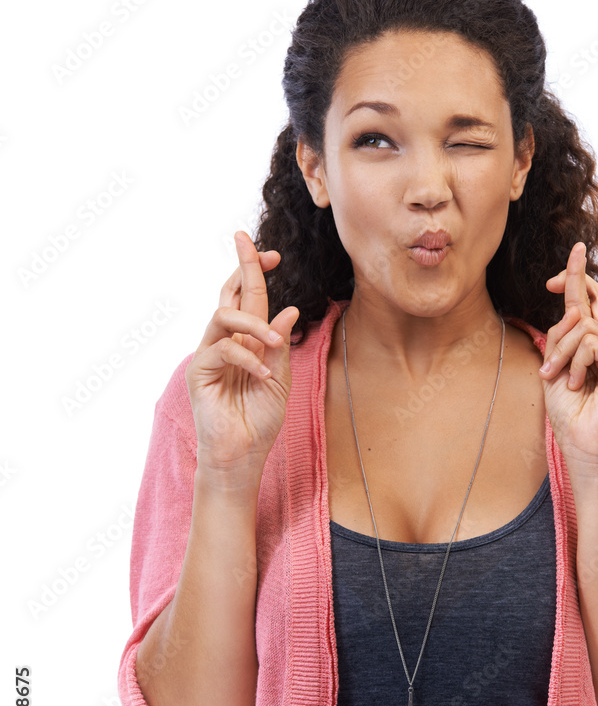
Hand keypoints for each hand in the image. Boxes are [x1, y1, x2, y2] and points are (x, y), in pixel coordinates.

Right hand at [186, 230, 298, 472]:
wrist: (244, 454)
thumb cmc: (261, 419)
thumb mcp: (280, 378)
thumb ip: (280, 346)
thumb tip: (289, 310)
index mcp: (248, 341)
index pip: (249, 299)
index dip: (256, 272)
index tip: (272, 254)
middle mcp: (226, 342)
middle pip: (229, 294)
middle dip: (243, 268)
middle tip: (258, 250)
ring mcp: (210, 355)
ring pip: (224, 316)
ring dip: (254, 324)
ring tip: (276, 345)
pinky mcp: (200, 372)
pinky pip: (223, 350)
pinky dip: (247, 358)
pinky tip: (263, 376)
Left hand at [538, 242, 597, 471]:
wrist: (585, 445)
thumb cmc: (570, 414)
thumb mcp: (555, 369)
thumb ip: (560, 339)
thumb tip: (571, 313)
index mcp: (594, 346)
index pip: (590, 304)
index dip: (580, 277)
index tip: (574, 253)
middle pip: (595, 298)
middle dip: (575, 278)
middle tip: (551, 280)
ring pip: (580, 327)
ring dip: (559, 352)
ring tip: (556, 378)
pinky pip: (590, 343)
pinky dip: (575, 364)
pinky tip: (579, 385)